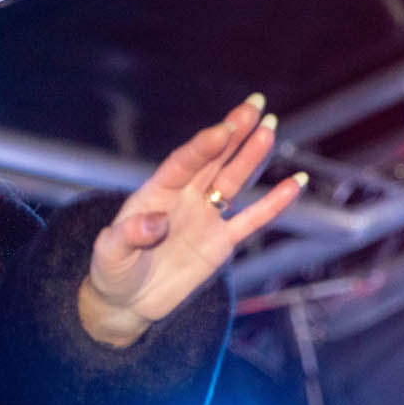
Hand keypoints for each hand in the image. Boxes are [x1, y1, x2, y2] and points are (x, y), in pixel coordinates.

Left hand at [79, 94, 303, 346]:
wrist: (128, 301)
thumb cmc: (113, 272)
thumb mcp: (110, 254)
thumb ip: (128, 236)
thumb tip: (155, 222)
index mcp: (156, 194)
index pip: (183, 162)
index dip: (203, 146)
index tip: (224, 128)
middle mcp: (183, 199)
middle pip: (213, 159)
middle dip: (234, 132)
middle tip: (256, 104)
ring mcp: (205, 218)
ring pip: (233, 180)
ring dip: (251, 155)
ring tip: (269, 127)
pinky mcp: (221, 242)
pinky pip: (252, 219)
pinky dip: (274, 203)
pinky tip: (293, 184)